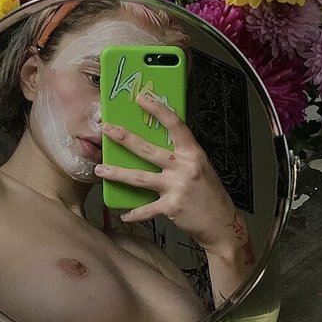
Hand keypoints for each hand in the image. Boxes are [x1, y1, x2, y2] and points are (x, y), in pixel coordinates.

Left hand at [94, 90, 238, 253]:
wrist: (221, 223)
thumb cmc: (209, 194)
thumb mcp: (200, 167)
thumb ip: (181, 156)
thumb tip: (156, 145)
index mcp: (193, 153)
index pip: (175, 125)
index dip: (158, 109)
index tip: (141, 98)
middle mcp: (184, 167)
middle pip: (148, 149)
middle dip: (124, 138)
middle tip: (106, 129)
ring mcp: (177, 187)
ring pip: (140, 177)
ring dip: (117, 173)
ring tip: (100, 170)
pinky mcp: (171, 207)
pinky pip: (146, 209)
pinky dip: (134, 214)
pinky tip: (123, 215)